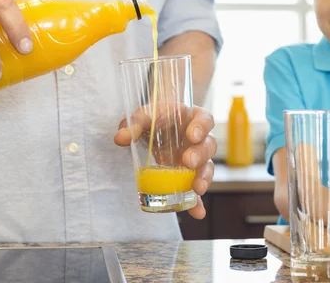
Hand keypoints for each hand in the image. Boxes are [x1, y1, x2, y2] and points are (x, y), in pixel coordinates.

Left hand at [114, 104, 216, 219]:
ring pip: (208, 167)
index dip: (202, 127)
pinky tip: (197, 212)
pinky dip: (197, 202)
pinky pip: (196, 188)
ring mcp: (198, 158)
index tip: (192, 135)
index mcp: (192, 118)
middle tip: (188, 162)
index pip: (205, 119)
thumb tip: (120, 138)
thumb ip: (134, 124)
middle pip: (209, 145)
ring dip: (204, 178)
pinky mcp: (191, 175)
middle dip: (200, 154)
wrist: (156, 127)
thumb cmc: (155, 118)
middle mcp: (200, 138)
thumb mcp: (144, 117)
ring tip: (197, 189)